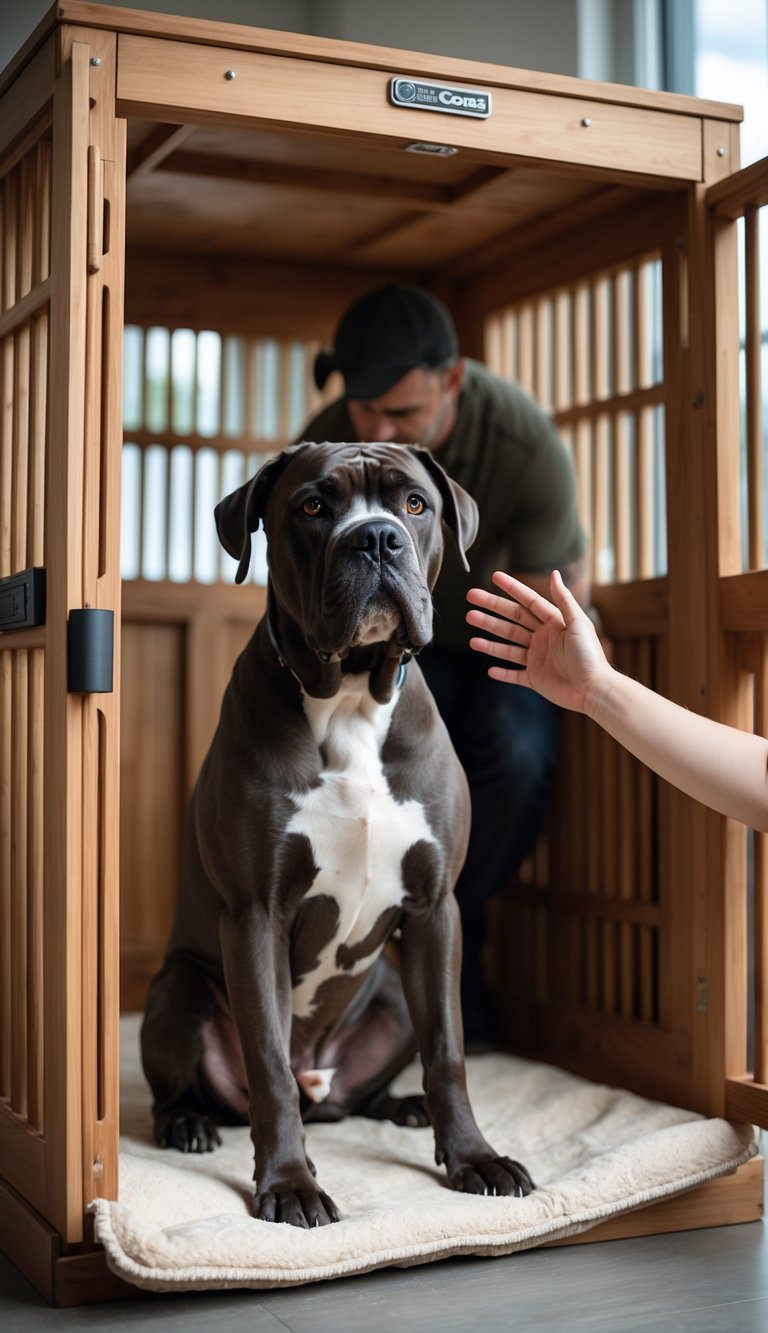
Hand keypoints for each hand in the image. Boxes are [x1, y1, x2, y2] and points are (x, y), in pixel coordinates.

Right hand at [466, 569, 608, 714]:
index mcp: (553, 623)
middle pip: (511, 621)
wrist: (593, 688)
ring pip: (507, 647)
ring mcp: (537, 658)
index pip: (527, 601)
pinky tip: (490, 670)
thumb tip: (554, 573)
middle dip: (490, 610)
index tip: (494, 577)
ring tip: (471, 637)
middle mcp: (543, 638)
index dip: (511, 588)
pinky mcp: (535, 678)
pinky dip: (502, 673)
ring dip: (489, 642)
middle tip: (471, 599)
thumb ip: (564, 599)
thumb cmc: (589, 654)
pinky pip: (514, 675)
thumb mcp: (578, 622)